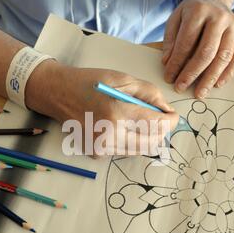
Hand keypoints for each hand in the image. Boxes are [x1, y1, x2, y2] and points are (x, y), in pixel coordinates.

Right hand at [26, 60, 178, 155]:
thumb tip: (166, 110)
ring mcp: (102, 147)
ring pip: (139, 149)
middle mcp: (109, 134)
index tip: (174, 116)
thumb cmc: (90, 82)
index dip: (171, 121)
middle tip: (161, 119)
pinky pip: (124, 151)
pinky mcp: (97, 153)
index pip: (156, 125)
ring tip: (139, 120)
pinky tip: (121, 126)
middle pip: (151, 142)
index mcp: (117, 112)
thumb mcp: (123, 79)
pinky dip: (130, 140)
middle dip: (161, 131)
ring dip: (146, 136)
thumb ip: (149, 94)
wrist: (59, 94)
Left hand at [162, 0, 233, 97]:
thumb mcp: (175, 20)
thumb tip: (168, 64)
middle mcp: (219, 17)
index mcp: (198, 11)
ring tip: (200, 92)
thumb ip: (171, 41)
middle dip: (192, 74)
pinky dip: (228, 73)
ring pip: (223, 57)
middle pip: (206, 52)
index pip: (186, 43)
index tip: (169, 78)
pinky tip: (217, 84)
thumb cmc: (191, 13)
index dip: (176, 63)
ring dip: (210, 78)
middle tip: (181, 88)